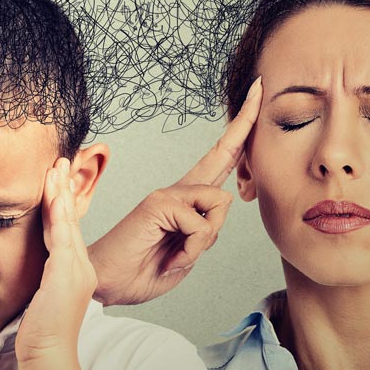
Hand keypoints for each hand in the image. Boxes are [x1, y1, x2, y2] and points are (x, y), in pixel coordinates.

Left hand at [16, 158, 93, 369]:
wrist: (48, 354)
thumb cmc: (41, 334)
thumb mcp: (44, 299)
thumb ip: (45, 279)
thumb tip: (38, 269)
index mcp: (76, 270)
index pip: (67, 228)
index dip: (62, 202)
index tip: (56, 180)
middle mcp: (81, 265)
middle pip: (71, 219)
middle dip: (64, 188)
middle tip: (60, 161)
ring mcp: (76, 268)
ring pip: (67, 221)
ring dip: (60, 191)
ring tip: (56, 167)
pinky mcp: (66, 271)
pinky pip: (61, 233)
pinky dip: (57, 210)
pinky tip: (52, 193)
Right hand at [89, 77, 262, 305]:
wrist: (108, 283)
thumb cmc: (146, 269)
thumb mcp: (188, 254)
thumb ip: (206, 231)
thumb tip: (219, 205)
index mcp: (188, 201)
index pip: (220, 162)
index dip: (239, 137)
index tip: (252, 105)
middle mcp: (179, 189)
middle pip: (222, 152)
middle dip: (246, 120)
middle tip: (261, 86)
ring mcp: (168, 192)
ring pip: (219, 203)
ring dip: (205, 241)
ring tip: (178, 256)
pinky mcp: (159, 202)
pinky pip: (201, 225)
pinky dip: (192, 250)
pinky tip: (170, 259)